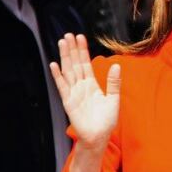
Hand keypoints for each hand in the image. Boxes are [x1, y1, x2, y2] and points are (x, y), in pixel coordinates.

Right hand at [50, 33, 118, 151]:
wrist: (98, 136)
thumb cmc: (106, 121)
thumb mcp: (113, 99)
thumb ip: (113, 83)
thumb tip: (116, 65)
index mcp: (91, 85)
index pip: (86, 64)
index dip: (83, 51)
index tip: (80, 38)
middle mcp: (81, 86)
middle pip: (75, 64)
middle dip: (72, 50)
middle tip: (69, 35)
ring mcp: (73, 92)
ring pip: (68, 71)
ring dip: (65, 57)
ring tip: (62, 43)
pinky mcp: (68, 101)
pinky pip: (62, 86)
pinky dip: (58, 76)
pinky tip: (54, 64)